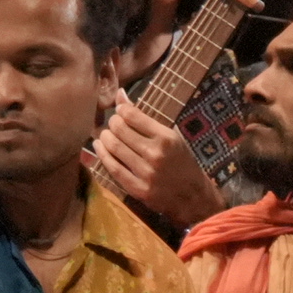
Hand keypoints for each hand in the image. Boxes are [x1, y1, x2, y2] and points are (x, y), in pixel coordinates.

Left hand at [82, 98, 222, 230]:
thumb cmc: (182, 162)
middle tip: (112, 123)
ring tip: (105, 135)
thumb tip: (120, 95)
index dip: (121, 109)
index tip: (120, 110)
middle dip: (112, 123)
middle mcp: (155, 154)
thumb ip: (145, 119)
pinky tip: (99, 148)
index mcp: (166, 138)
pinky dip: (102, 155)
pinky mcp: (138, 189)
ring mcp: (146, 173)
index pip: (133, 116)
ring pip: (114, 148)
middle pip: (120, 130)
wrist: (193, 196)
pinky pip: (113, 169)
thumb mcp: (171, 137)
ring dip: (104, 137)